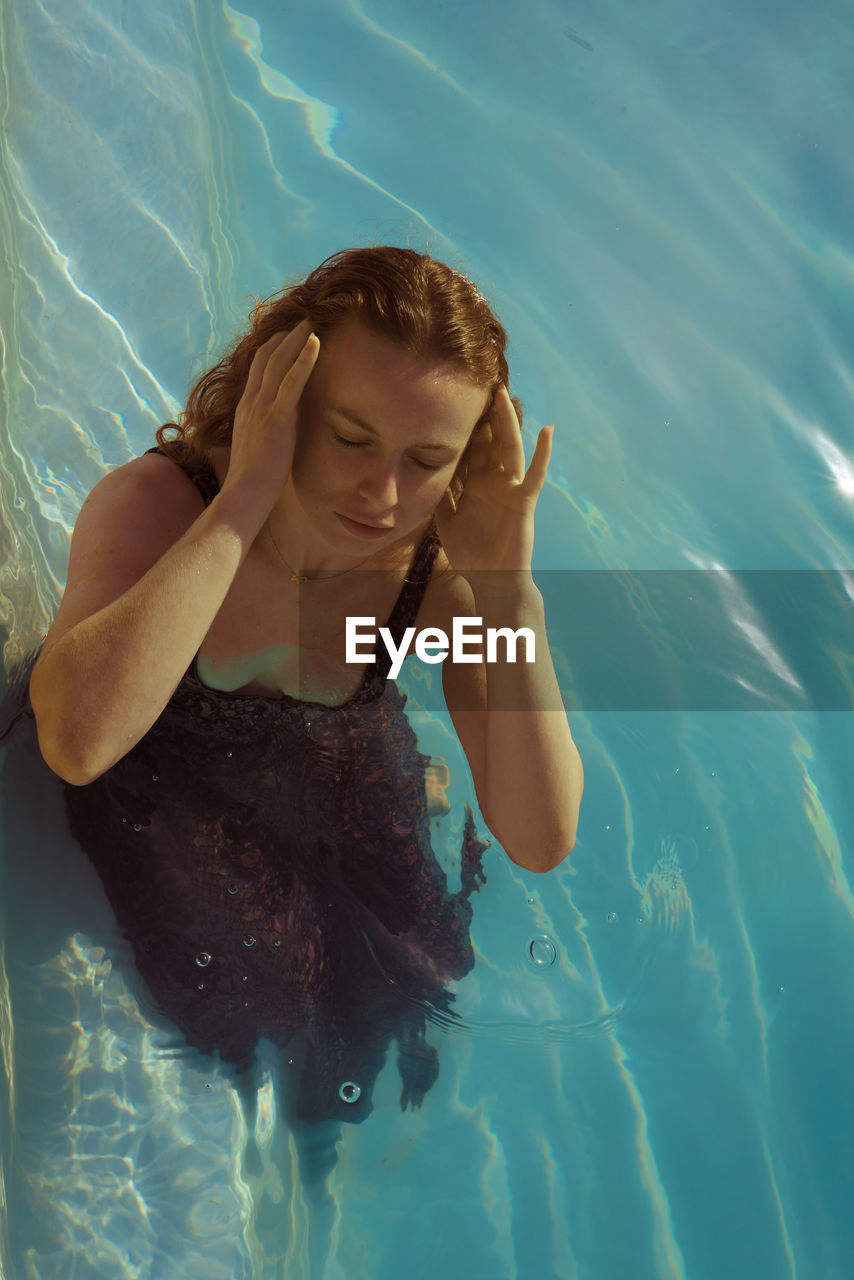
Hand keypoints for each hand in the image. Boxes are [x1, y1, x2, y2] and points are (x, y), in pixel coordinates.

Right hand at [223, 320, 319, 499]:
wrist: (244, 494)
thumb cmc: (252, 481)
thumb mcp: (257, 448)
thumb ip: (264, 432)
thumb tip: (274, 431)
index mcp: (246, 408)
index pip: (258, 369)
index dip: (272, 350)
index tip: (287, 336)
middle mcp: (251, 402)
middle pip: (266, 358)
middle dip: (285, 338)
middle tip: (302, 321)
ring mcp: (262, 408)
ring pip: (278, 363)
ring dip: (296, 340)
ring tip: (310, 323)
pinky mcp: (276, 418)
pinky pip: (292, 382)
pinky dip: (304, 359)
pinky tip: (315, 342)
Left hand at [434, 386, 552, 574]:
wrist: (491, 580)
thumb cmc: (471, 554)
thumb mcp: (446, 522)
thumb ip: (440, 497)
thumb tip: (425, 473)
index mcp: (477, 485)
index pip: (474, 448)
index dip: (468, 425)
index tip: (458, 398)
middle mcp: (495, 482)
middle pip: (492, 442)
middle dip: (488, 416)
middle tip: (482, 385)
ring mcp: (511, 489)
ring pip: (511, 450)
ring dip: (509, 424)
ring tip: (506, 397)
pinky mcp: (524, 501)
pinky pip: (534, 474)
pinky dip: (542, 453)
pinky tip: (547, 431)